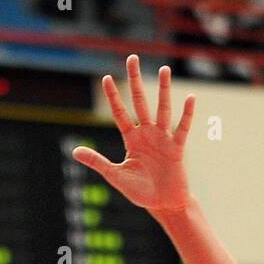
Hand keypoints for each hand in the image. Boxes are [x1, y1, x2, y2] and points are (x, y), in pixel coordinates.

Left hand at [73, 56, 194, 214]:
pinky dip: (186, 114)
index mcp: (132, 139)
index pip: (120, 113)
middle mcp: (147, 134)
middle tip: (132, 58)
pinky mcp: (177, 148)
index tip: (107, 78)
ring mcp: (163, 139)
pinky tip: (189, 98)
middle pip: (140, 102)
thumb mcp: (115, 175)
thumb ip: (97, 161)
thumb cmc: (140, 191)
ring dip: (163, 90)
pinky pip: (182, 128)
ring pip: (163, 109)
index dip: (114, 96)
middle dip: (135, 80)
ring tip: (164, 70)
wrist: (163, 205)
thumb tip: (74, 151)